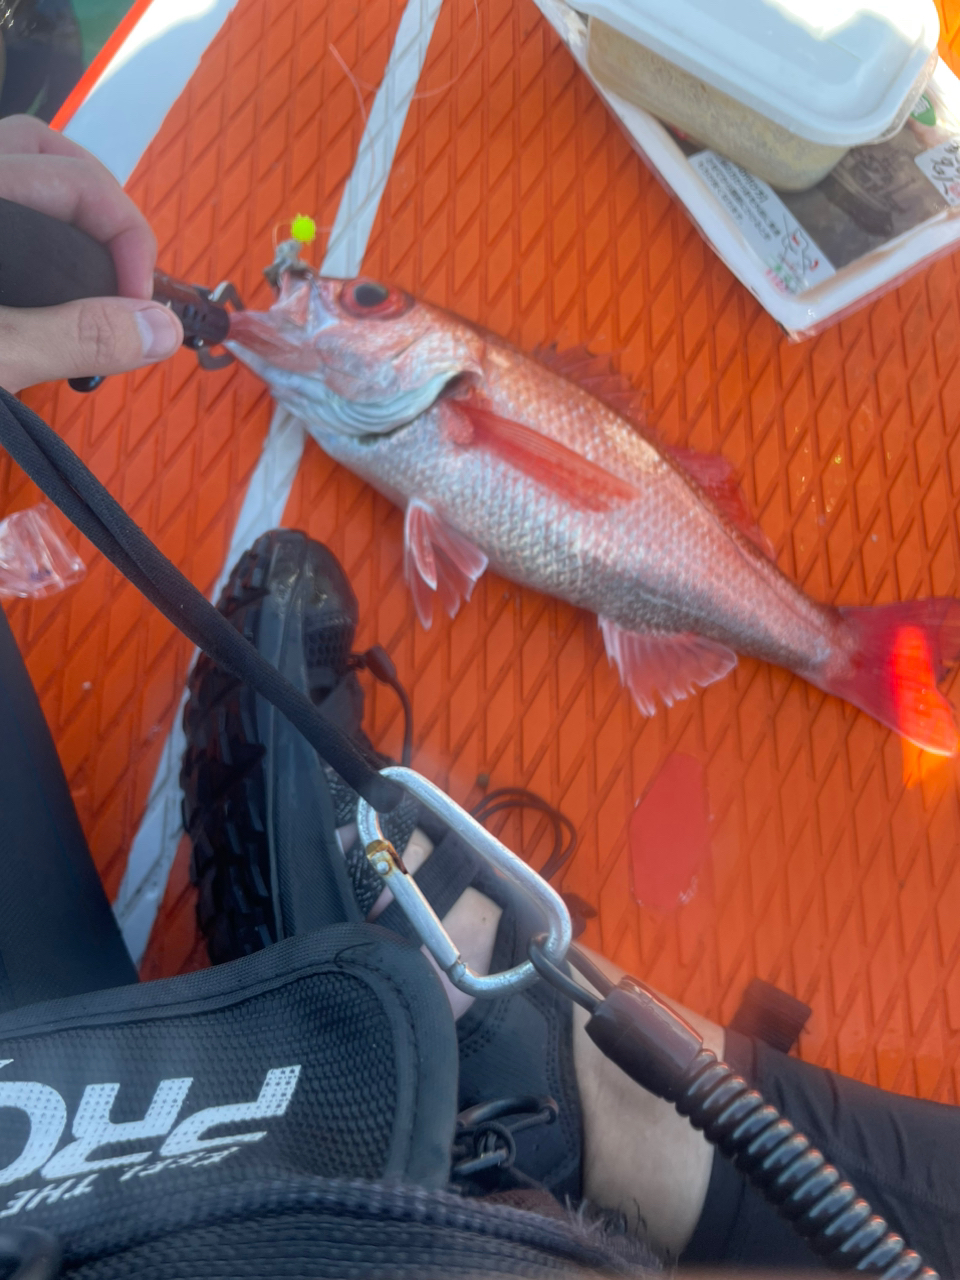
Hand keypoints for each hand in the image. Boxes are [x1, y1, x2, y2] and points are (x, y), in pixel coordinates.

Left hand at [0, 116, 182, 392]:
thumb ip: (79, 336)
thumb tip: (166, 329)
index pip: (78, 182)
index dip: (129, 244)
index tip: (141, 314)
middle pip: (45, 153)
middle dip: (103, 208)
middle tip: (125, 278)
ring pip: (20, 179)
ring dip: (71, 218)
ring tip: (98, 280)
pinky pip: (7, 216)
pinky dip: (36, 239)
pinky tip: (48, 290)